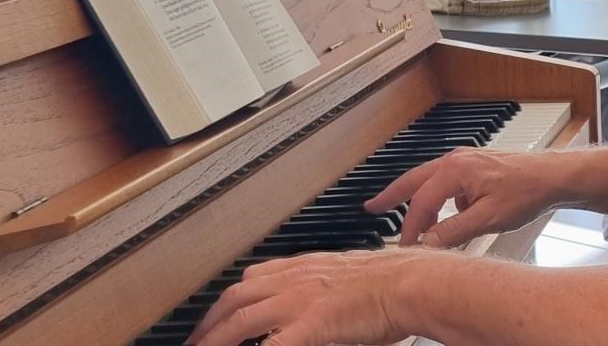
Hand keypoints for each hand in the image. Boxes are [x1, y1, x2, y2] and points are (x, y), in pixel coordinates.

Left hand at [188, 249, 431, 345]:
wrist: (410, 282)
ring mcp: (299, 300)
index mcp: (304, 268)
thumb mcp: (347, 279)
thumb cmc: (391, 282)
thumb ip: (321, 291)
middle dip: (209, 324)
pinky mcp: (311, 323)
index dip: (228, 302)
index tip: (217, 319)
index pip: (251, 280)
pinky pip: (271, 344)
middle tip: (197, 343)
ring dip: (217, 339)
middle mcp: (295, 280)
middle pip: (235, 298)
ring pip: (241, 319)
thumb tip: (314, 310)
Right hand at [365, 148, 568, 247]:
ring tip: (413, 222)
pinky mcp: (474, 166)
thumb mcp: (488, 218)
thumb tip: (428, 243)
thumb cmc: (526, 190)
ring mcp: (465, 160)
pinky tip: (452, 217)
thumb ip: (454, 231)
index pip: (421, 201)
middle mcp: (456, 160)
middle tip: (372, 207)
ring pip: (430, 181)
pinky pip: (448, 183)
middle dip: (392, 194)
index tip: (405, 245)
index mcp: (455, 170)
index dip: (410, 226)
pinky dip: (442, 199)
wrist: (552, 176)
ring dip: (420, 201)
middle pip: (414, 180)